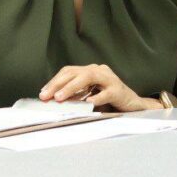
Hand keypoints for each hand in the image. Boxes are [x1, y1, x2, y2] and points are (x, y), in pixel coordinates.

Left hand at [38, 64, 158, 111]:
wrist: (134, 105)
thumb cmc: (110, 101)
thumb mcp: (90, 96)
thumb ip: (76, 96)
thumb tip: (54, 100)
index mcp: (91, 71)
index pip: (69, 71)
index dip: (54, 81)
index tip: (43, 93)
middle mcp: (99, 71)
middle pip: (75, 72)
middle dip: (58, 84)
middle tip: (46, 96)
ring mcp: (110, 79)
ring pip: (88, 77)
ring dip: (72, 88)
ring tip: (60, 98)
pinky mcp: (119, 91)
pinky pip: (106, 93)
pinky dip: (97, 97)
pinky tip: (88, 103)